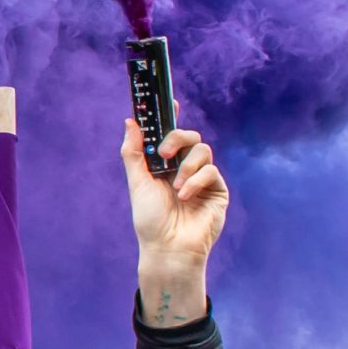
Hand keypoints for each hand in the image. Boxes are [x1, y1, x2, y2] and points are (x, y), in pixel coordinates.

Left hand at [123, 121, 229, 327]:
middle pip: (189, 136)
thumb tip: (130, 121)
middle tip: (164, 154)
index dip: (170, 116)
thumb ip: (134, 152)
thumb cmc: (150, 220)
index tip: (169, 100)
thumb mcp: (137, 183)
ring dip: (186, 166)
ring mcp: (203, 178)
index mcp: (165, 165)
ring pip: (203, 150)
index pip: (170, 134)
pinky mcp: (217, 190)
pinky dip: (195, 181)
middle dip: (176, 138)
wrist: (168, 248)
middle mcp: (184, 168)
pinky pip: (211, 171)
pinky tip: (185, 196)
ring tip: (175, 187)